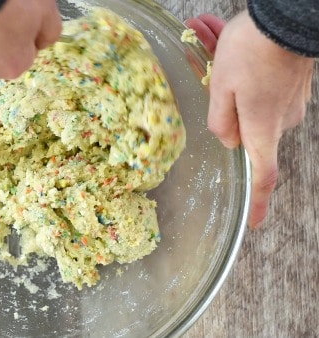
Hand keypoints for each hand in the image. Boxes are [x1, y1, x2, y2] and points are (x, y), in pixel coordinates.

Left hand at [187, 12, 314, 227]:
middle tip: (207, 58)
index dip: (258, 201)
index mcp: (262, 128)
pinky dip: (243, 67)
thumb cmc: (252, 51)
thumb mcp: (222, 87)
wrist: (290, 17)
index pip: (263, 175)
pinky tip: (224, 37)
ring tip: (208, 36)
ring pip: (250, 99)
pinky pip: (262, 84)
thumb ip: (220, 121)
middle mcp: (281, 120)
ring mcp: (291, 102)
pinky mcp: (293, 84)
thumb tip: (228, 141)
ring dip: (229, 74)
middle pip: (245, 125)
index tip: (254, 223)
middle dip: (224, 101)